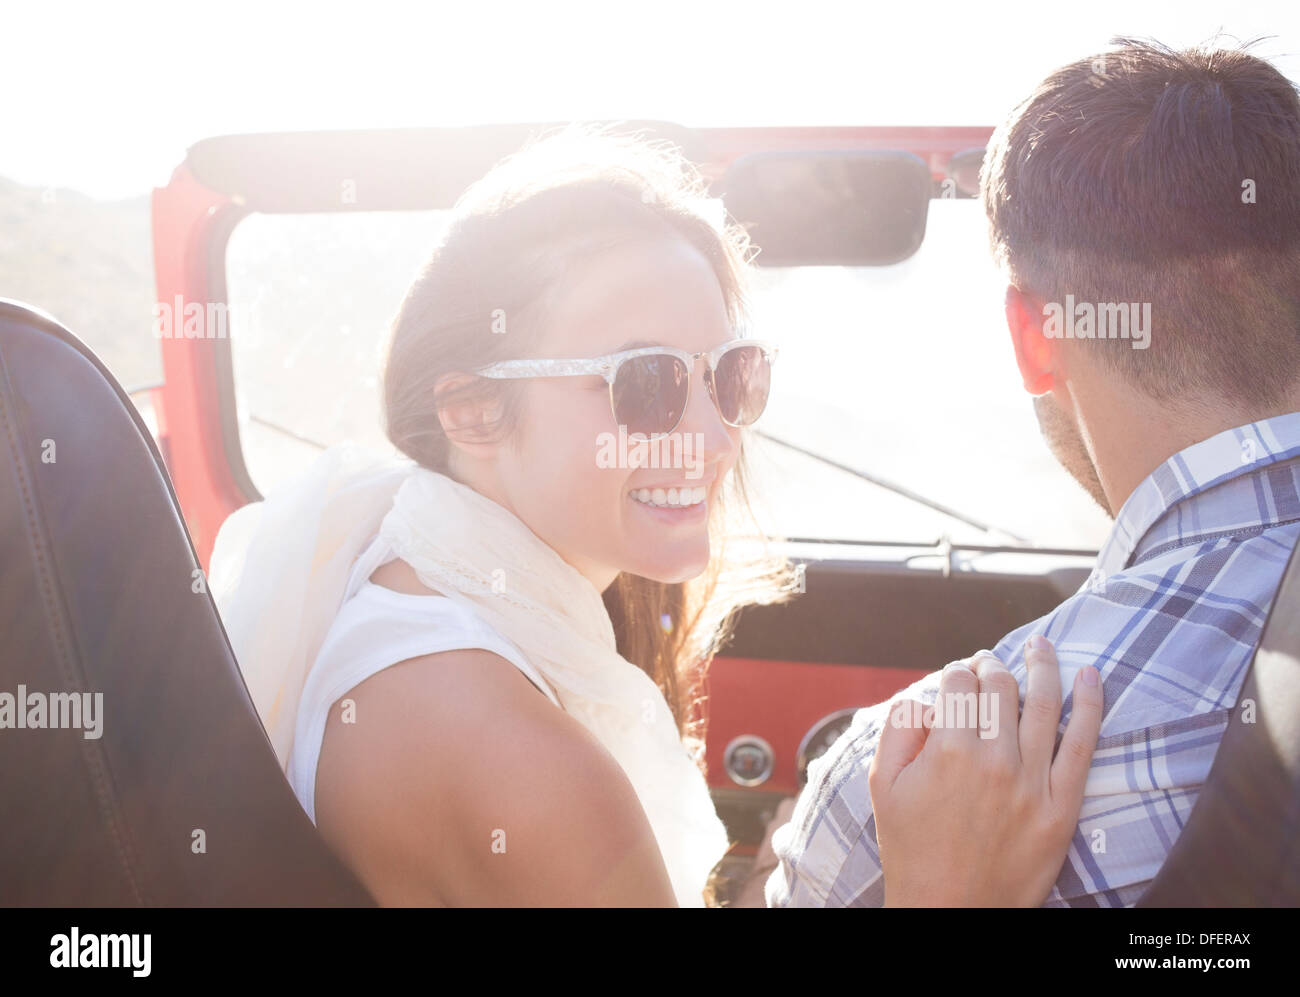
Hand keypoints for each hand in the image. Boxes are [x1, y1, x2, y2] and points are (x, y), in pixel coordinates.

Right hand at [868, 636, 1101, 906]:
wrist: (951, 912)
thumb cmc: (912, 849)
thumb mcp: (883, 785)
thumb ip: (900, 729)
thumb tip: (929, 698)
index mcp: (947, 752)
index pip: (958, 684)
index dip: (957, 671)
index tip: (958, 674)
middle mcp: (994, 761)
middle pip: (999, 688)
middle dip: (993, 665)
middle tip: (991, 662)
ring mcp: (1033, 784)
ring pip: (1043, 704)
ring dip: (1043, 666)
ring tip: (1042, 646)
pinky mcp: (1062, 808)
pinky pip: (1083, 744)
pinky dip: (1091, 705)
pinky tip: (1091, 677)